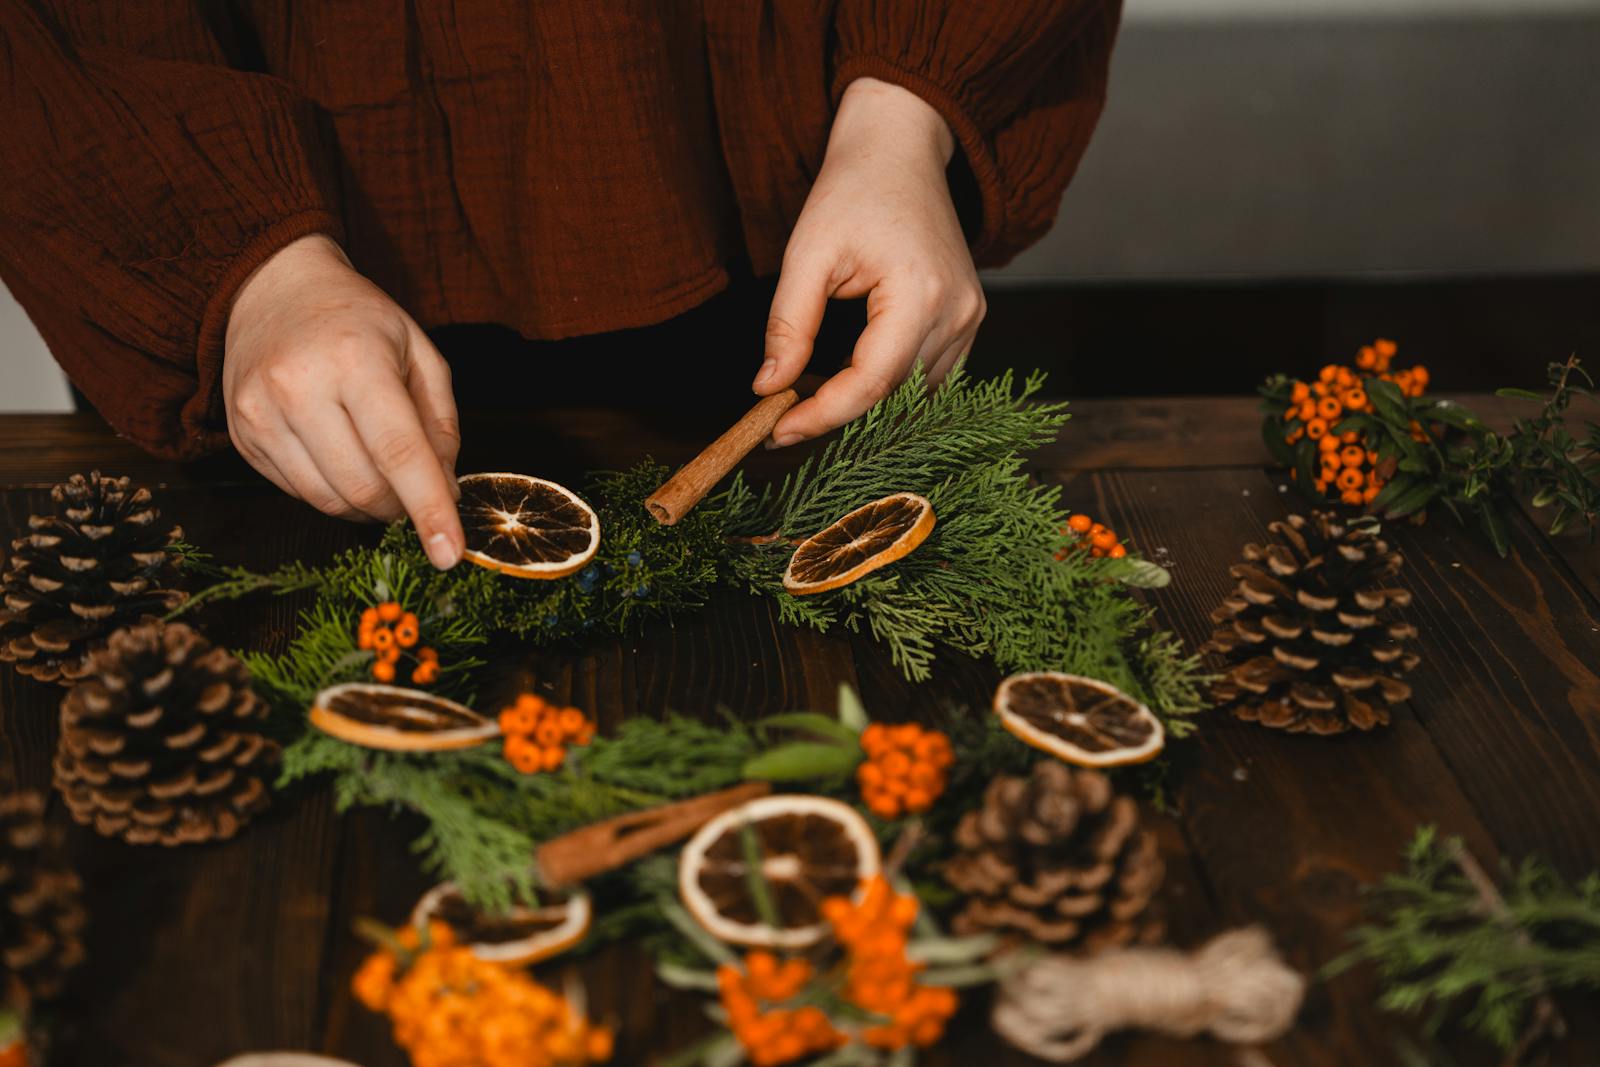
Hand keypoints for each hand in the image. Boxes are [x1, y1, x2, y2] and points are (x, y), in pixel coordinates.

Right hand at [223, 234, 464, 568]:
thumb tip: (447, 491)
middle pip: (364, 486)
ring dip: (368, 508)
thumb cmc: (359, 322)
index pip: (398, 452)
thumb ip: (440, 424)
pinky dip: (333, 493)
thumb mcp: (419, 352)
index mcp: (354, 359)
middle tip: (416, 492)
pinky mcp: (241, 436)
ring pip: (329, 501)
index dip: (429, 508)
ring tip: (382, 476)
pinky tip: (342, 460)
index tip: (450, 554)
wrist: (272, 291)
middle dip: (402, 507)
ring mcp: (260, 414)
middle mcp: (297, 387)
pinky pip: (299, 493)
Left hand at [754, 77, 984, 445]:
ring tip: (813, 399)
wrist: (899, 149)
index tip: (778, 431)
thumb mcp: (807, 254)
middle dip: (838, 413)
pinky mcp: (969, 317)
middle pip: (895, 395)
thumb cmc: (852, 190)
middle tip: (784, 419)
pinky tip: (852, 380)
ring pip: (915, 394)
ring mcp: (970, 317)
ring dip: (866, 403)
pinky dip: (892, 387)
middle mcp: (957, 313)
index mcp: (921, 294)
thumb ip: (788, 325)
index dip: (823, 415)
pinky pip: (932, 375)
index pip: (872, 383)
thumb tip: (768, 387)